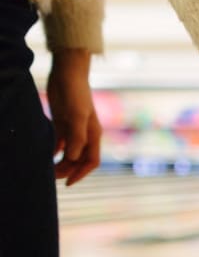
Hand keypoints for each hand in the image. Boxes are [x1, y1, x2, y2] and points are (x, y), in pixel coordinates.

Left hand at [48, 49, 100, 185]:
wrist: (68, 73)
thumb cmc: (75, 93)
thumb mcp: (76, 116)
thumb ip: (77, 138)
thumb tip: (74, 159)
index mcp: (93, 135)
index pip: (91, 161)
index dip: (81, 173)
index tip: (67, 182)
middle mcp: (86, 135)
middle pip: (79, 160)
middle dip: (68, 170)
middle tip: (51, 177)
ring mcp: (74, 129)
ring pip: (70, 153)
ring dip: (61, 162)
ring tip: (47, 170)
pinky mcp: (63, 123)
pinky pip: (60, 142)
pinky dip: (54, 151)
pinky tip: (46, 156)